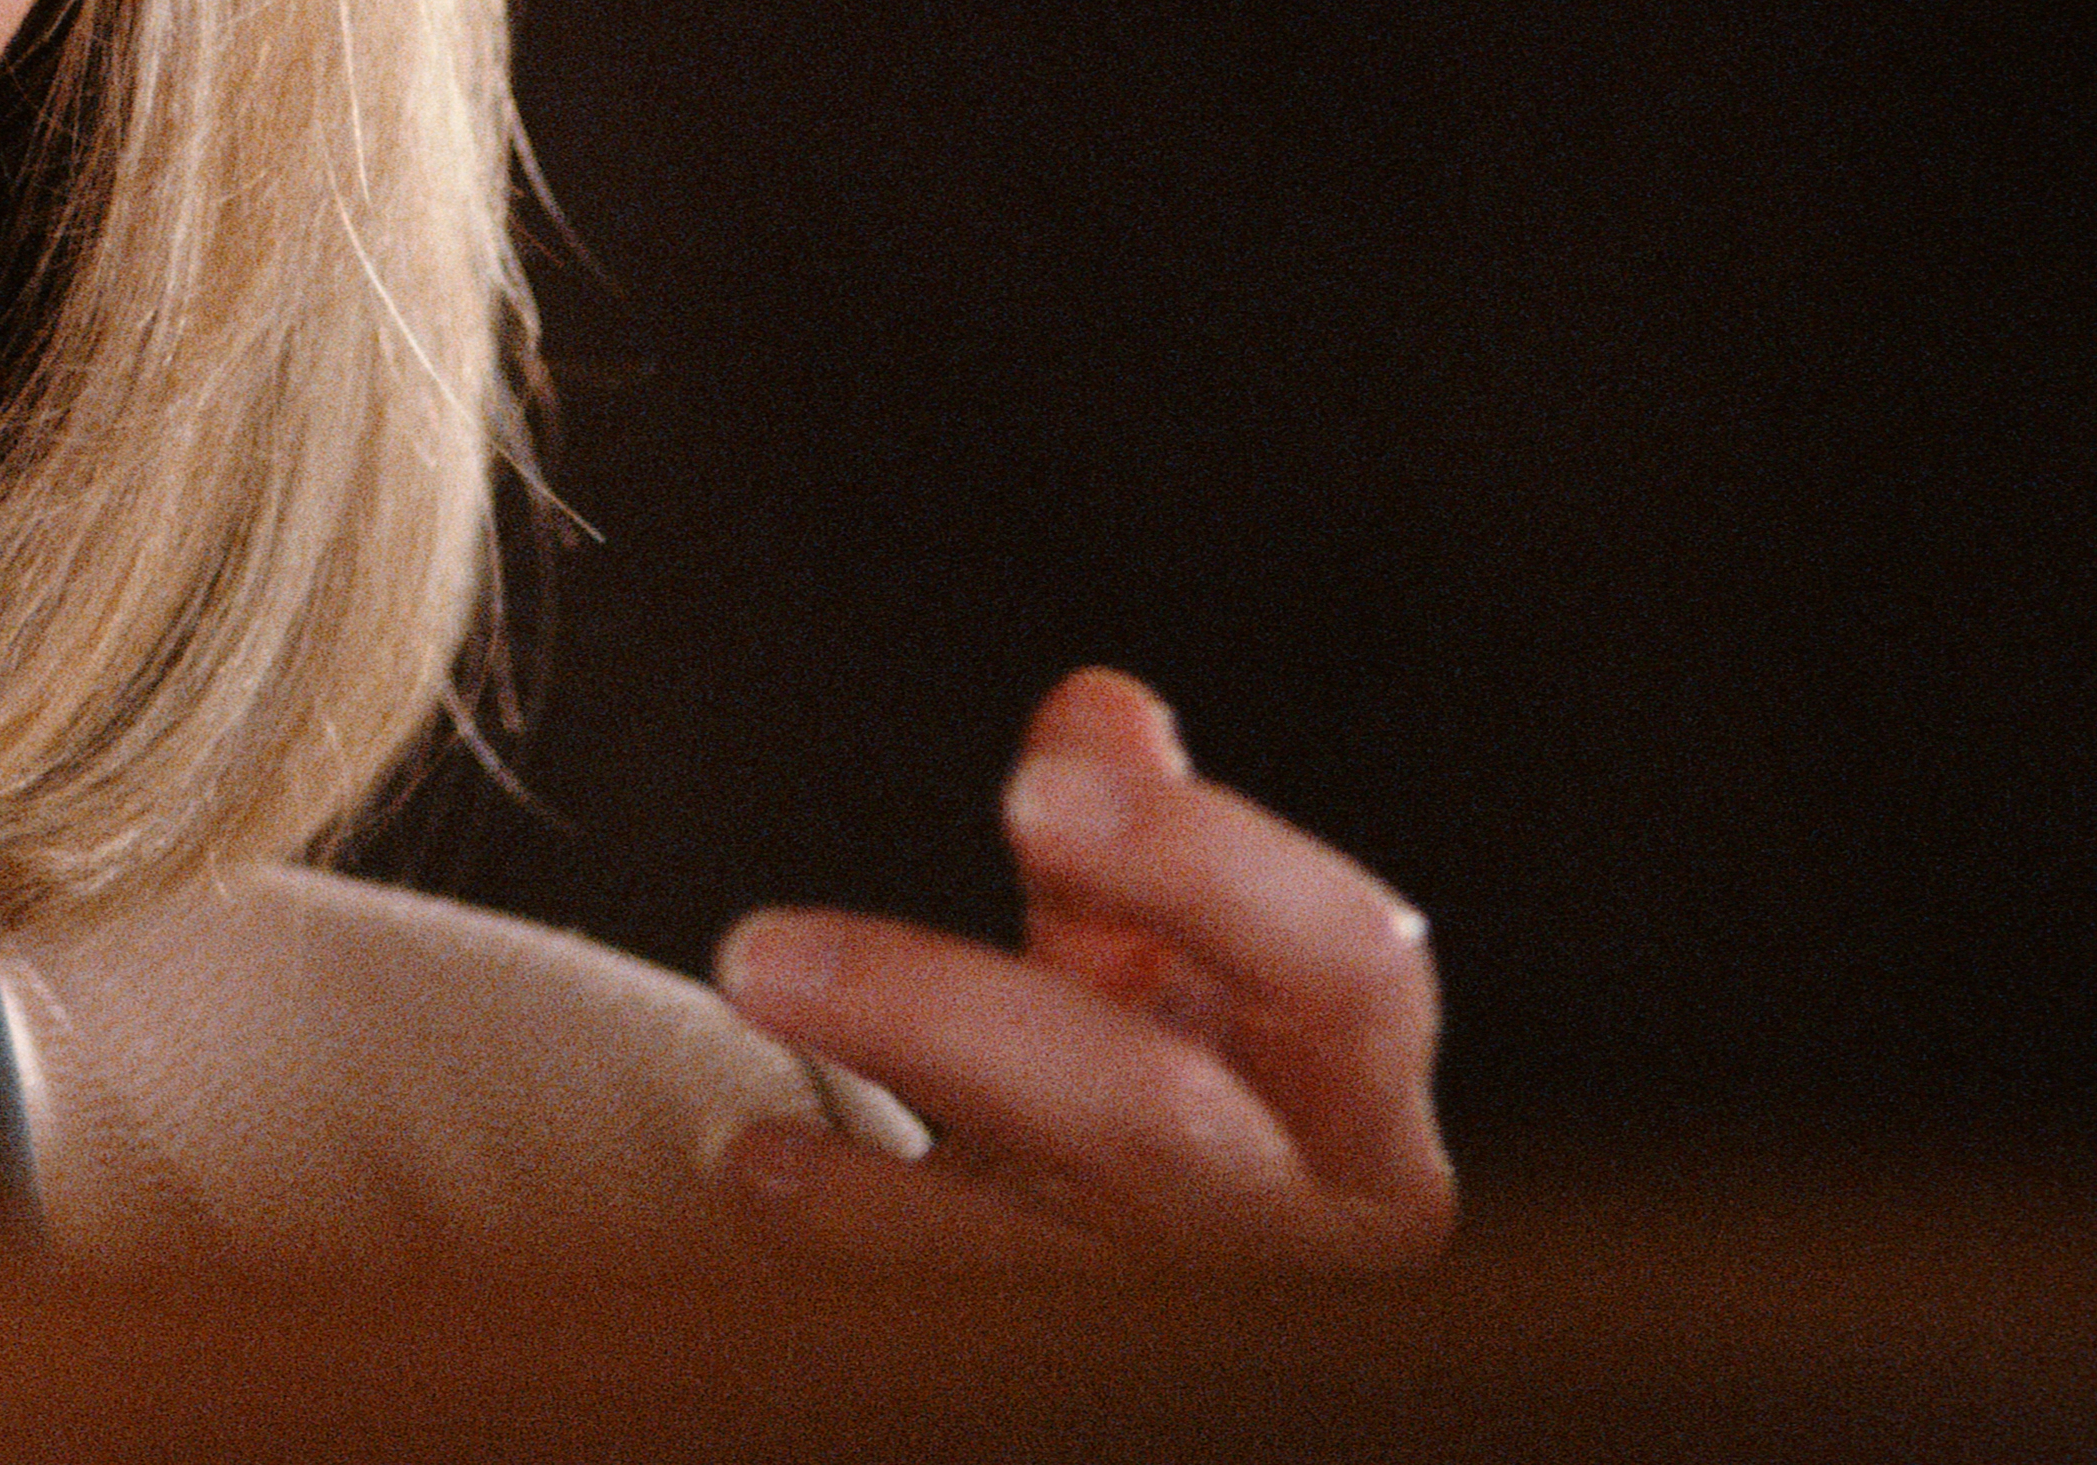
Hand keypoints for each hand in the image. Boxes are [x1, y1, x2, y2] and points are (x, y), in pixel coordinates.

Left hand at [710, 668, 1450, 1269]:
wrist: (1150, 1295)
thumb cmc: (1155, 1104)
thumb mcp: (1156, 979)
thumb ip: (1125, 864)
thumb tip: (1100, 712)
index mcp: (1359, 1095)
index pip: (1350, 968)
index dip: (1207, 868)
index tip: (1034, 787)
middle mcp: (1314, 1230)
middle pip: (1160, 1120)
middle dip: (955, 1016)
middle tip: (760, 946)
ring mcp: (1200, 1326)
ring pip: (1039, 1248)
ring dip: (857, 1156)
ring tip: (737, 1046)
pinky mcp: (1094, 1384)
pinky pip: (964, 1327)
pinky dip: (852, 1238)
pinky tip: (749, 1169)